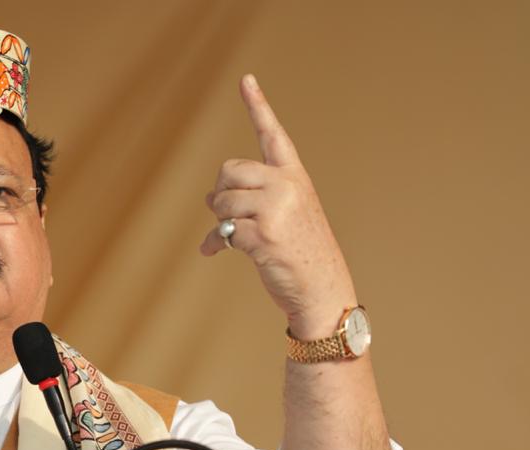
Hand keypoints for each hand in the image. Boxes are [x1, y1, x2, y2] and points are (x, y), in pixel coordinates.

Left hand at [200, 74, 355, 339]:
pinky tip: (213, 253)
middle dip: (220, 194)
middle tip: (226, 215)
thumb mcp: (284, 217)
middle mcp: (287, 186)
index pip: (273, 135)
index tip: (246, 80)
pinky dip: (214, 243)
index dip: (258, 106)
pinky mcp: (264, 234)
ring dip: (218, 221)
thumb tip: (207, 198)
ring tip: (228, 236)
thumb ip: (252, 199)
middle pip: (230, 171)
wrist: (322, 288)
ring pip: (221, 201)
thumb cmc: (300, 253)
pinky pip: (223, 230)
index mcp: (294, 177)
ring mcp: (277, 209)